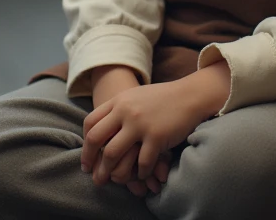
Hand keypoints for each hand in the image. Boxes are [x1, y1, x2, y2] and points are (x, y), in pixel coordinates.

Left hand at [82, 60, 230, 188]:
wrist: (190, 95)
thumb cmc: (163, 98)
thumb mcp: (136, 97)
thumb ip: (118, 109)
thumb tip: (100, 131)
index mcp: (119, 100)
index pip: (90, 123)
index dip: (85, 144)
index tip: (88, 158)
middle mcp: (126, 110)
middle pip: (96, 139)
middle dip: (90, 160)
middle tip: (94, 175)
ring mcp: (140, 123)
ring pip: (112, 154)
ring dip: (111, 172)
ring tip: (114, 180)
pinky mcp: (156, 136)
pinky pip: (141, 163)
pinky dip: (140, 174)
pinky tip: (143, 175)